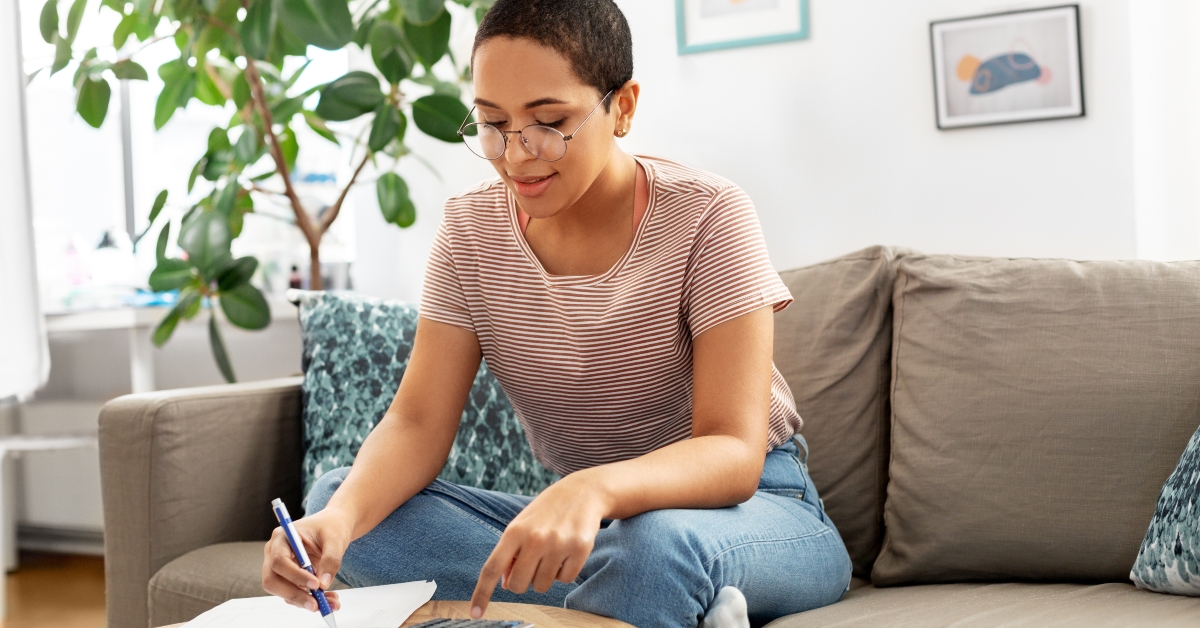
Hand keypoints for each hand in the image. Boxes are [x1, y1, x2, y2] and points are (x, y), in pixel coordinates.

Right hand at [262, 507, 352, 611]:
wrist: (334, 526)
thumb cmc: (332, 527)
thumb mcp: (335, 540)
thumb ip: (331, 560)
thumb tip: (324, 584)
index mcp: (282, 537)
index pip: (279, 561)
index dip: (295, 575)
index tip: (316, 584)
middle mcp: (275, 552)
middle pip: (272, 580)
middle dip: (294, 594)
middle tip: (316, 604)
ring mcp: (280, 567)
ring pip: (282, 591)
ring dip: (304, 601)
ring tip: (330, 602)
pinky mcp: (288, 578)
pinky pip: (293, 593)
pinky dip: (309, 600)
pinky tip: (328, 599)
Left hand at [470, 472, 609, 617]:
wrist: (582, 491)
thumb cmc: (546, 511)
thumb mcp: (522, 525)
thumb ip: (510, 552)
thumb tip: (504, 583)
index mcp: (515, 531)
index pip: (492, 568)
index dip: (482, 592)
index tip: (476, 613)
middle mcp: (535, 538)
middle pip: (518, 585)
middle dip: (522, 581)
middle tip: (531, 564)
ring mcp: (559, 544)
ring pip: (542, 585)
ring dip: (545, 575)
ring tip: (552, 552)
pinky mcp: (580, 549)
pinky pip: (565, 580)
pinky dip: (564, 572)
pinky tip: (567, 551)